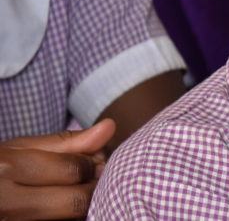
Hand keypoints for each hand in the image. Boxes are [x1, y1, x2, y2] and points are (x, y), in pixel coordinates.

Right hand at [0, 119, 114, 219]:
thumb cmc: (0, 168)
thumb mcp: (23, 149)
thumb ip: (67, 142)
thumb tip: (109, 127)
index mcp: (7, 169)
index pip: (73, 170)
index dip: (92, 164)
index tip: (93, 161)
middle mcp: (8, 202)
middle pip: (76, 201)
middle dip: (93, 187)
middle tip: (94, 178)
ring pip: (73, 218)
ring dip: (86, 204)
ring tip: (79, 190)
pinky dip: (72, 217)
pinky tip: (67, 207)